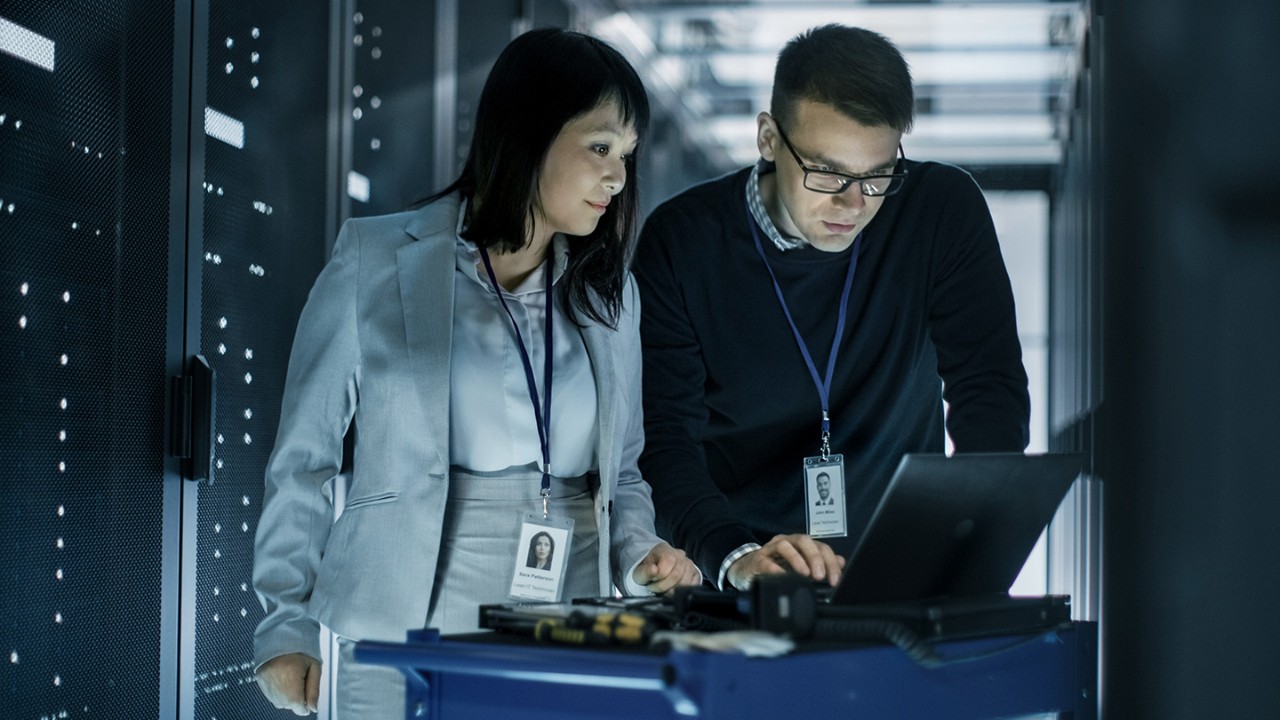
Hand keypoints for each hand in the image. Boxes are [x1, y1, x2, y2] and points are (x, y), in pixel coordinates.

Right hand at [256, 653, 320, 715]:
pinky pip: (272, 696)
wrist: (280, 636)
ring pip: (280, 703)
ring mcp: (266, 685)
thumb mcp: (314, 667)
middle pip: (290, 706)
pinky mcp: (260, 682)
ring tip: (291, 676)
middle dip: (298, 698)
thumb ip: (314, 690)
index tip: (308, 691)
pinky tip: (283, 677)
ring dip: (288, 696)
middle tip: (300, 677)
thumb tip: (314, 709)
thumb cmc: (301, 651)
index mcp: (291, 680)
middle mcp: (276, 686)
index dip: (307, 703)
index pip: (299, 708)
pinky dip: (279, 691)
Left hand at [632, 541, 701, 593]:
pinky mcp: (695, 574)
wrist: (652, 569)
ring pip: (686, 582)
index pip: (669, 561)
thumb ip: (644, 572)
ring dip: (672, 591)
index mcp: (665, 549)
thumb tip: (653, 570)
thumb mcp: (638, 571)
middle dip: (664, 586)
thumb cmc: (646, 570)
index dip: (659, 576)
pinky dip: (682, 592)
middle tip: (655, 588)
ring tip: (663, 589)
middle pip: (677, 574)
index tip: (650, 581)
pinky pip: (693, 586)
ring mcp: (689, 564)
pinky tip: (672, 589)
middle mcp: (680, 555)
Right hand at [726, 534, 844, 590]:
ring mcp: (771, 549)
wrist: (748, 569)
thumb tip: (841, 561)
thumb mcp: (801, 565)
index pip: (820, 546)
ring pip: (785, 546)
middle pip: (803, 541)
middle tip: (820, 576)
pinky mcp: (757, 560)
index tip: (835, 580)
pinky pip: (766, 562)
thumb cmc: (777, 566)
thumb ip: (821, 562)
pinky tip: (783, 578)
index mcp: (800, 544)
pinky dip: (775, 569)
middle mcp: (786, 542)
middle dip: (815, 558)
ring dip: (797, 560)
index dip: (830, 562)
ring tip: (804, 575)